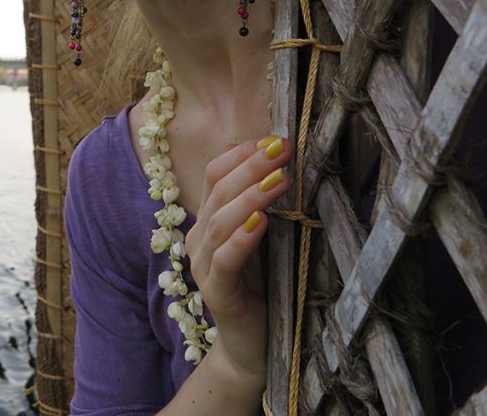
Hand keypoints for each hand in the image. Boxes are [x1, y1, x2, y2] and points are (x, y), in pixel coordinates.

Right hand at [184, 135, 292, 380]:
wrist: (252, 347)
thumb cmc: (263, 290)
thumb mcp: (265, 241)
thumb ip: (265, 209)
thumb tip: (287, 166)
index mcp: (209, 221)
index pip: (213, 175)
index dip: (241, 155)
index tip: (275, 139)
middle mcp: (199, 239)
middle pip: (218, 191)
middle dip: (251, 167)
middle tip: (282, 149)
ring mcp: (203, 266)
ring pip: (220, 222)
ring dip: (250, 196)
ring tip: (280, 179)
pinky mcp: (216, 293)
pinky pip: (224, 260)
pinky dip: (242, 239)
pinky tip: (261, 223)